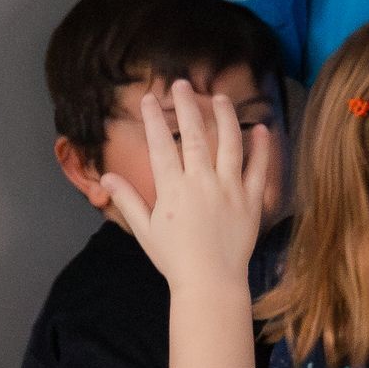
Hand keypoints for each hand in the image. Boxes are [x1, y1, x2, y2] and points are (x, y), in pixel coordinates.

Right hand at [100, 81, 271, 292]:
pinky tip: (260, 129)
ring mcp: (229, 190)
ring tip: (219, 98)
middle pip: (194, 135)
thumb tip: (107, 176)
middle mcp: (201, 183)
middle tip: (182, 84)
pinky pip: (259, 169)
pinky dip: (261, 148)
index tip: (149, 99)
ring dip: (224, 117)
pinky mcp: (251, 201)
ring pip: (229, 144)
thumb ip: (127, 200)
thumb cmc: (175, 259)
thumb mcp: (145, 230)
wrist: (211, 283)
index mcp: (173, 190)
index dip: (154, 119)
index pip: (161, 145)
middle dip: (187, 106)